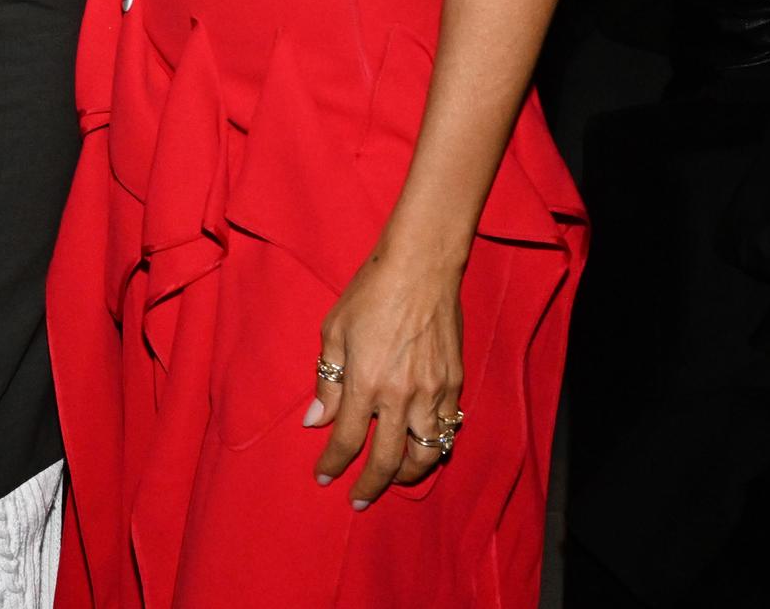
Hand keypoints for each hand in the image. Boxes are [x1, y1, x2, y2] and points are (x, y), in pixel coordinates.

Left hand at [306, 253, 462, 507]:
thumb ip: (326, 381)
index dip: (334, 464)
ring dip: (407, 475)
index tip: (324, 478)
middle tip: (359, 499)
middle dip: (371, 486)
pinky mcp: (455, 385)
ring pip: (425, 454)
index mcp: (365, 382)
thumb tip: (315, 421)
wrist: (421, 269)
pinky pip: (447, 430)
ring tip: (392, 480)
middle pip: (388, 460)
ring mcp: (433, 393)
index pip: (347, 439)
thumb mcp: (334, 331)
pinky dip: (434, 447)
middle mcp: (401, 395)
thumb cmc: (370, 293)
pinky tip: (421, 449)